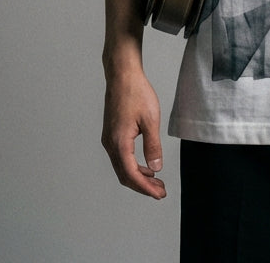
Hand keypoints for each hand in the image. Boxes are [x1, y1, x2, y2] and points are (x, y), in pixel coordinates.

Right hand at [101, 67, 166, 198]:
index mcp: (119, 143)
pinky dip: (133, 166)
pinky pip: (121, 157)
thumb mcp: (150, 120)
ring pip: (122, 167)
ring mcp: (109, 139)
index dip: (146, 188)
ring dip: (138, 177)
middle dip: (143, 186)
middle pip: (124, 175)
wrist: (122, 75)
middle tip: (161, 191)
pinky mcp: (111, 134)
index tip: (159, 194)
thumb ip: (153, 146)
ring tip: (156, 180)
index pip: (131, 175)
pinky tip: (146, 165)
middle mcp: (110, 144)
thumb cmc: (136, 93)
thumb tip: (156, 168)